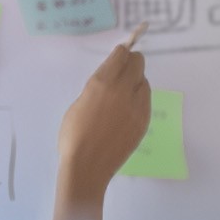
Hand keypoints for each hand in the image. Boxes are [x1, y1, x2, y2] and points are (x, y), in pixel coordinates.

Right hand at [57, 28, 152, 195]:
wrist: (87, 166)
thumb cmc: (72, 136)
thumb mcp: (78, 104)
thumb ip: (96, 89)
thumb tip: (109, 82)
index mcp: (102, 83)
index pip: (120, 55)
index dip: (120, 53)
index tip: (119, 54)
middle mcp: (123, 90)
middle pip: (138, 63)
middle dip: (132, 62)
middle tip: (125, 68)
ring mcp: (137, 107)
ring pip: (145, 81)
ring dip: (136, 81)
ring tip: (125, 92)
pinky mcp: (143, 121)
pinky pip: (146, 100)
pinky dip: (140, 98)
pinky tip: (129, 107)